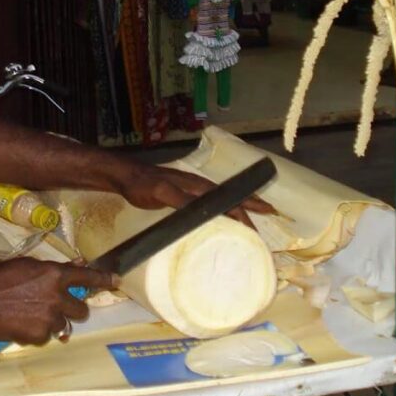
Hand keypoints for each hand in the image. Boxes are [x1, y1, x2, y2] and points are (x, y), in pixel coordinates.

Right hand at [0, 258, 115, 344]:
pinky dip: (39, 332)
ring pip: (65, 325)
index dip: (104, 279)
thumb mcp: (22, 265)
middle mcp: (56, 296)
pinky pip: (48, 335)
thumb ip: (48, 270)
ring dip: (55, 321)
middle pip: (81, 309)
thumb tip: (69, 269)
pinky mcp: (40, 336)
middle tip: (57, 307)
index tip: (116, 281)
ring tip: (32, 316)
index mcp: (53, 274)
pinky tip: (22, 325)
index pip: (87, 278)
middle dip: (73, 309)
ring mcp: (49, 318)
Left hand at [112, 162, 275, 226]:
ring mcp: (191, 191)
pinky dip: (222, 211)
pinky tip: (221, 219)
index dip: (246, 209)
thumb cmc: (143, 184)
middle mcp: (199, 187)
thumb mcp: (162, 193)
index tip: (262, 219)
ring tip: (253, 218)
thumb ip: (182, 201)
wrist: (126, 176)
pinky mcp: (183, 197)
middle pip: (231, 197)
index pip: (228, 199)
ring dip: (238, 208)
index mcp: (198, 186)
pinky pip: (210, 205)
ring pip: (222, 200)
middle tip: (270, 214)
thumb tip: (205, 212)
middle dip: (251, 205)